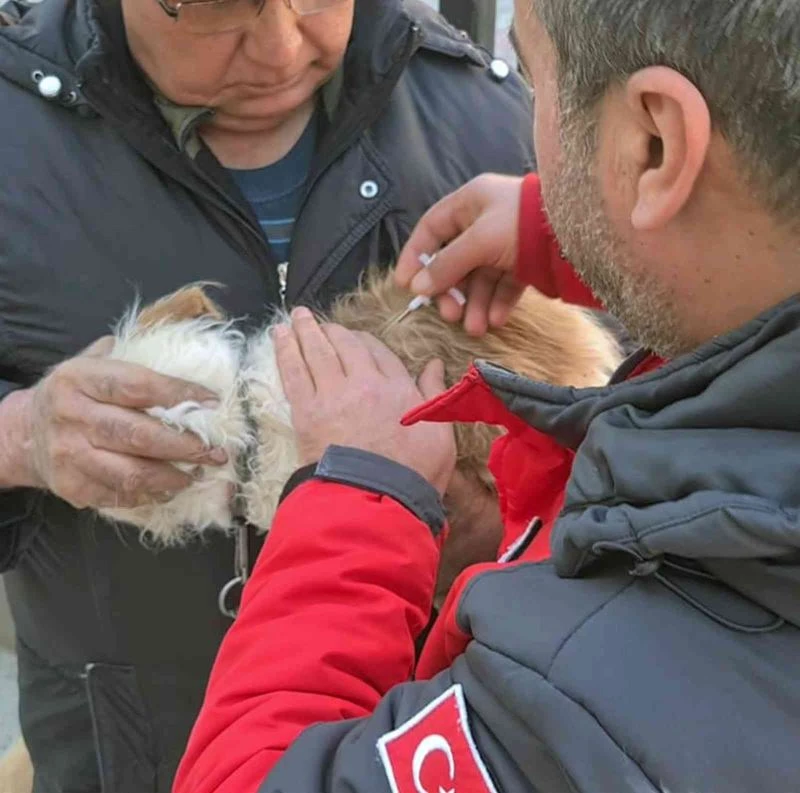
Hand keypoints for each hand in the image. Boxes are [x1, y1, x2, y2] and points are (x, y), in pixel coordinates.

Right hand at [5, 337, 227, 508]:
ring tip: (198, 473)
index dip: (178, 394)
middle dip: (185, 445)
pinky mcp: (72, 488)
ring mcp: (70, 456)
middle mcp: (71, 416)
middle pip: (138, 435)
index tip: (213, 402)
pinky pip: (121, 495)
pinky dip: (153, 494)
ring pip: (131, 473)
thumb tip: (190, 356)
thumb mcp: (91, 364)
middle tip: (216, 451)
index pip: (137, 385)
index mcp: (79, 379)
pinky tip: (172, 487)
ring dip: (173, 477)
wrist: (23, 434)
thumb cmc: (75, 395)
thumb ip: (132, 357)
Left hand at [275, 307, 455, 494]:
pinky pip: (293, 371)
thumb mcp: (441, 434)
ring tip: (296, 316)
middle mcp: (364, 383)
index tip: (355, 339)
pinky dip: (285, 349)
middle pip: (345, 344)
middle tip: (320, 322)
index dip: (364, 342)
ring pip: (316, 351)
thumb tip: (434, 364)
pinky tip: (278, 334)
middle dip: (332, 330)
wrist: (376, 500)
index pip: (378, 352)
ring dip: (305, 330)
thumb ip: (435, 394)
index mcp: (397, 387)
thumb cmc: (414, 473)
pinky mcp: (306, 412)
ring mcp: (332, 394)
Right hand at [395, 174, 524, 335]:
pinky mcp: (526, 262)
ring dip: (476, 305)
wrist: (576, 231)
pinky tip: (497, 320)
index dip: (416, 255)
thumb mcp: (479, 241)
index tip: (406, 285)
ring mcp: (505, 243)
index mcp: (470, 202)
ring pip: (481, 278)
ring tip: (476, 328)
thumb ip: (447, 265)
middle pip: (455, 260)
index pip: (431, 228)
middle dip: (452, 291)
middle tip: (450, 315)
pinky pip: (504, 285)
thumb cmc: (522, 223)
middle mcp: (485, 221)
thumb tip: (417, 288)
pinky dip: (499, 303)